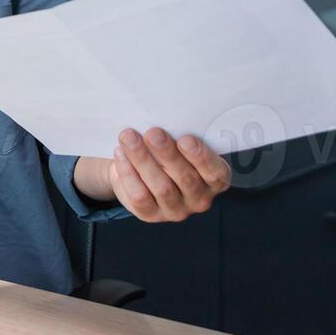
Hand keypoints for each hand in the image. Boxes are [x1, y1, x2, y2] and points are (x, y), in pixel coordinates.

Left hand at [79, 127, 231, 222]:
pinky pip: (140, 196)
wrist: (139, 169)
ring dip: (143, 159)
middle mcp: (199, 199)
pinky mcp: (151, 215)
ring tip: (129, 138)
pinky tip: (120, 154)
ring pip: (161, 187)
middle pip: (185, 178)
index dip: (201, 157)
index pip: (215, 173)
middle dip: (167, 153)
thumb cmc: (166, 151)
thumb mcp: (178, 143)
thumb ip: (179, 136)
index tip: (185, 139)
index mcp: (215, 180)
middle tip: (153, 132)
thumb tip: (165, 119)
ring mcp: (176, 210)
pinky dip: (128, 173)